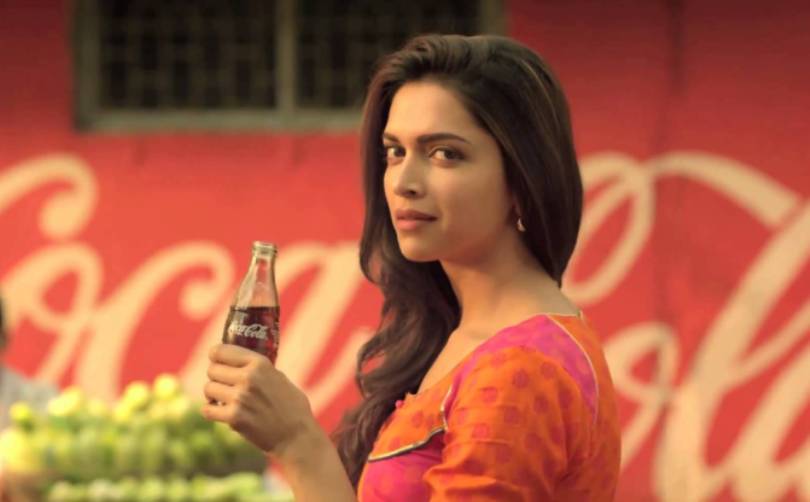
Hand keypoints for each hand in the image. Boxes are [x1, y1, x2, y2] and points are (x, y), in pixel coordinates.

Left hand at [201, 343, 319, 457]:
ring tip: (223, 399)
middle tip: (224, 384)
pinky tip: (221, 412)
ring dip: (213, 395)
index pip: (221, 351)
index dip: (215, 355)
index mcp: (260, 364)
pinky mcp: (234, 418)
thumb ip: (260, 370)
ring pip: (208, 388)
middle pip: (212, 370)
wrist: (296, 436)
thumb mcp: (280, 378)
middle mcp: (248, 377)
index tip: (216, 360)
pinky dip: (211, 411)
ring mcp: (240, 398)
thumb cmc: (292, 407)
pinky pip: (207, 409)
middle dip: (216, 377)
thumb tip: (240, 363)